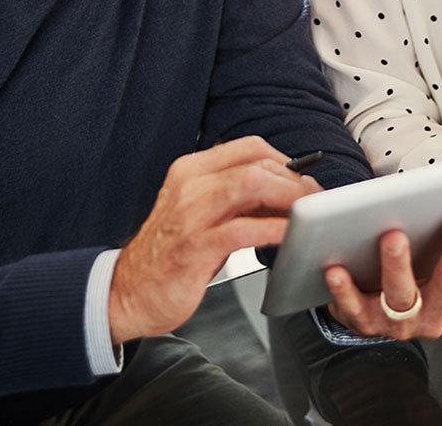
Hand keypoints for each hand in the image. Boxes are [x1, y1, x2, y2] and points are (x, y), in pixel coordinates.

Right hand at [108, 136, 319, 344]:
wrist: (126, 293)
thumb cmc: (169, 254)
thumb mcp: (200, 213)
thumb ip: (235, 198)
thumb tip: (283, 191)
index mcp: (191, 170)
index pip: (249, 147)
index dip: (284, 160)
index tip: (303, 179)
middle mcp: (190, 184)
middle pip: (256, 164)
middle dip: (294, 180)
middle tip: (314, 200)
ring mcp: (191, 213)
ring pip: (252, 185)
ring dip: (289, 198)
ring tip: (308, 214)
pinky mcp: (195, 246)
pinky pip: (245, 229)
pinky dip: (274, 229)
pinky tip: (289, 237)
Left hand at [323, 204, 441, 339]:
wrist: (374, 311)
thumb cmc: (414, 275)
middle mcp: (435, 317)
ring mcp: (401, 323)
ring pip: (402, 294)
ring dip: (398, 265)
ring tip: (394, 237)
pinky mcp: (364, 322)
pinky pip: (354, 306)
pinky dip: (346, 289)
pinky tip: (337, 268)